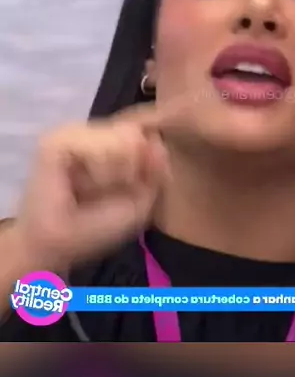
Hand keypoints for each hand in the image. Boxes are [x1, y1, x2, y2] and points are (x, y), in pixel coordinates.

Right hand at [13, 100, 183, 272]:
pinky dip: (100, 170)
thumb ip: (155, 167)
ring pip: (120, 136)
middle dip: (132, 167)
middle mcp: (90, 132)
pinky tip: (83, 185)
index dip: (148, 156)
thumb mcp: (142, 198)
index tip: (134, 184)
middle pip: (133, 132)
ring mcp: (72, 133)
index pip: (142, 130)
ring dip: (116, 171)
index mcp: (108, 140)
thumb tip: (157, 138)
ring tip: (94, 189)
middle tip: (108, 191)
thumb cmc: (98, 226)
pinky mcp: (55, 141)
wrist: (60, 246)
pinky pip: (98, 145)